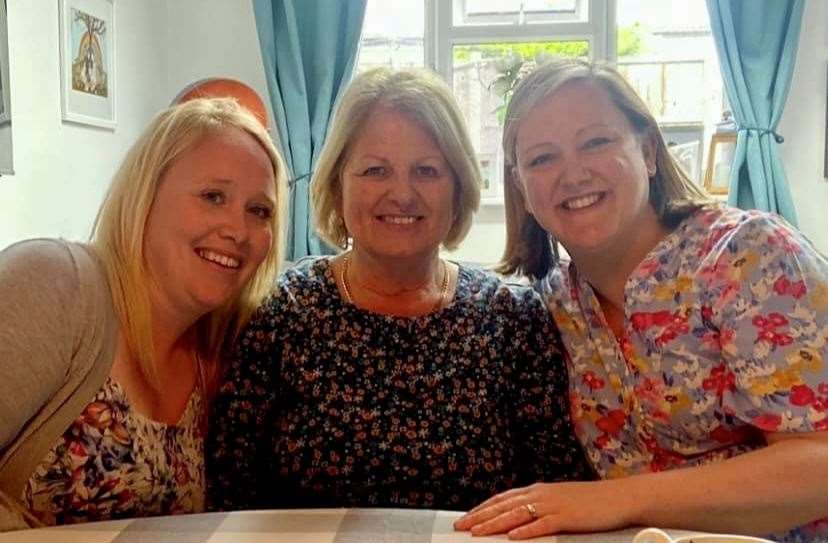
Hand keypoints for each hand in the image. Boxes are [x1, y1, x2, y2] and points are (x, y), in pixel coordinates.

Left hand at [453, 481, 637, 539]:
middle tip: (460, 526)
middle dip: (480, 516)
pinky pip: (542, 525)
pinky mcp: (567, 518)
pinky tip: (513, 538)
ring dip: (495, 524)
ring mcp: (554, 505)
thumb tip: (520, 521)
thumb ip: (540, 509)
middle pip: (503, 506)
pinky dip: (526, 532)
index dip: (483, 508)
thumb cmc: (591, 503)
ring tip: (477, 532)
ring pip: (517, 515)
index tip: (466, 517)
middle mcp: (541, 494)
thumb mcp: (560, 502)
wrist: (620, 498)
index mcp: (538, 490)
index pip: (503, 499)